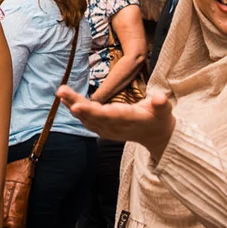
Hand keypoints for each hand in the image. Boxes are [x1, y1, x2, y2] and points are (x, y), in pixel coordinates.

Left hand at [57, 86, 175, 161]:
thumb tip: (160, 98)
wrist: (155, 136)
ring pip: (87, 118)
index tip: (77, 106)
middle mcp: (115, 126)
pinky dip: (76, 112)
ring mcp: (108, 130)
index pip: (107, 115)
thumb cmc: (159, 119)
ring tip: (61, 92)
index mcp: (128, 119)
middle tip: (62, 91)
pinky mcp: (104, 129)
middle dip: (76, 103)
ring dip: (72, 106)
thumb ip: (162, 104)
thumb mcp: (165, 111)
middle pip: (92, 115)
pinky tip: (66, 101)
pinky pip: (87, 121)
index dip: (92, 111)